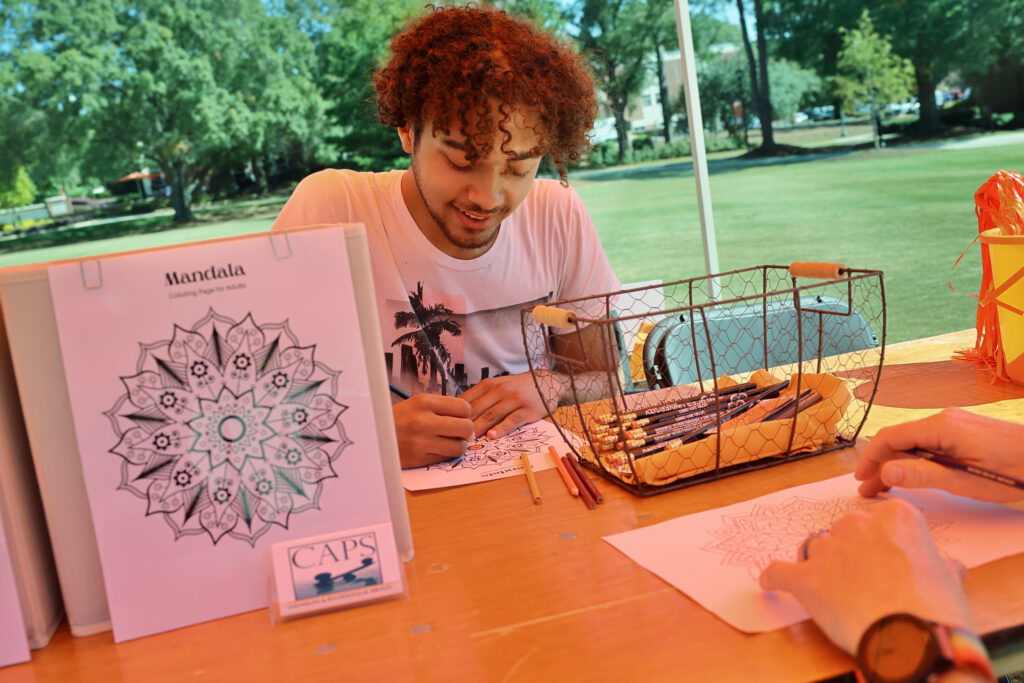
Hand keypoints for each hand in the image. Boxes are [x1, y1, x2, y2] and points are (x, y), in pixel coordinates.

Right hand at [392, 394, 473, 468]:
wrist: (371, 436)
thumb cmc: (397, 420)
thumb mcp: (416, 404)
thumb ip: (440, 407)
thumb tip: (467, 415)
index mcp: (424, 402)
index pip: (463, 407)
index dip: (465, 414)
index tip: (459, 418)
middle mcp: (424, 420)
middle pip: (466, 427)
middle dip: (465, 431)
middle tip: (457, 433)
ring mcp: (422, 441)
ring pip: (459, 447)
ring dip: (457, 446)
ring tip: (448, 442)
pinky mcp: (419, 459)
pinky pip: (446, 458)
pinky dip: (445, 455)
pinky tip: (437, 450)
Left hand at [460, 370, 563, 439]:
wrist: (546, 382)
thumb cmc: (517, 388)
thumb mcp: (497, 386)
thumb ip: (480, 398)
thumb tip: (455, 415)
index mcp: (488, 385)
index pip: (467, 400)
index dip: (455, 414)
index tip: (446, 427)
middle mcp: (500, 390)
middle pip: (477, 408)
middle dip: (464, 424)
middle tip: (454, 437)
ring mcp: (514, 399)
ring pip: (492, 414)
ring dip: (479, 428)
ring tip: (469, 440)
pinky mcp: (528, 409)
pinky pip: (512, 420)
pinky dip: (501, 429)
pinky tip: (492, 437)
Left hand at [759, 498, 971, 654]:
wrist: (910, 639)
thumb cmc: (935, 611)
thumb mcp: (949, 580)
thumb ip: (941, 565)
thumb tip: (948, 568)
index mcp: (896, 517)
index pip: (881, 518)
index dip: (883, 542)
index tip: (887, 559)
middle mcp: (858, 525)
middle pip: (845, 530)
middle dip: (851, 551)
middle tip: (864, 580)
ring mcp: (828, 549)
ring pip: (815, 548)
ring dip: (821, 566)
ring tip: (835, 592)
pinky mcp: (805, 577)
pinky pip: (779, 571)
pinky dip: (775, 578)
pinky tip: (771, 583)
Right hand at [856, 407, 1023, 501]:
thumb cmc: (1013, 472)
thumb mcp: (965, 481)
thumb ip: (923, 475)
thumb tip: (885, 472)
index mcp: (941, 426)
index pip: (891, 437)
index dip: (871, 457)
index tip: (860, 478)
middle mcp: (944, 418)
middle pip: (900, 439)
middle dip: (881, 464)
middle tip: (868, 490)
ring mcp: (954, 422)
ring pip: (914, 441)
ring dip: (897, 463)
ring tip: (886, 486)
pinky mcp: (964, 430)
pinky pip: (930, 441)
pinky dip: (915, 458)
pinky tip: (913, 474)